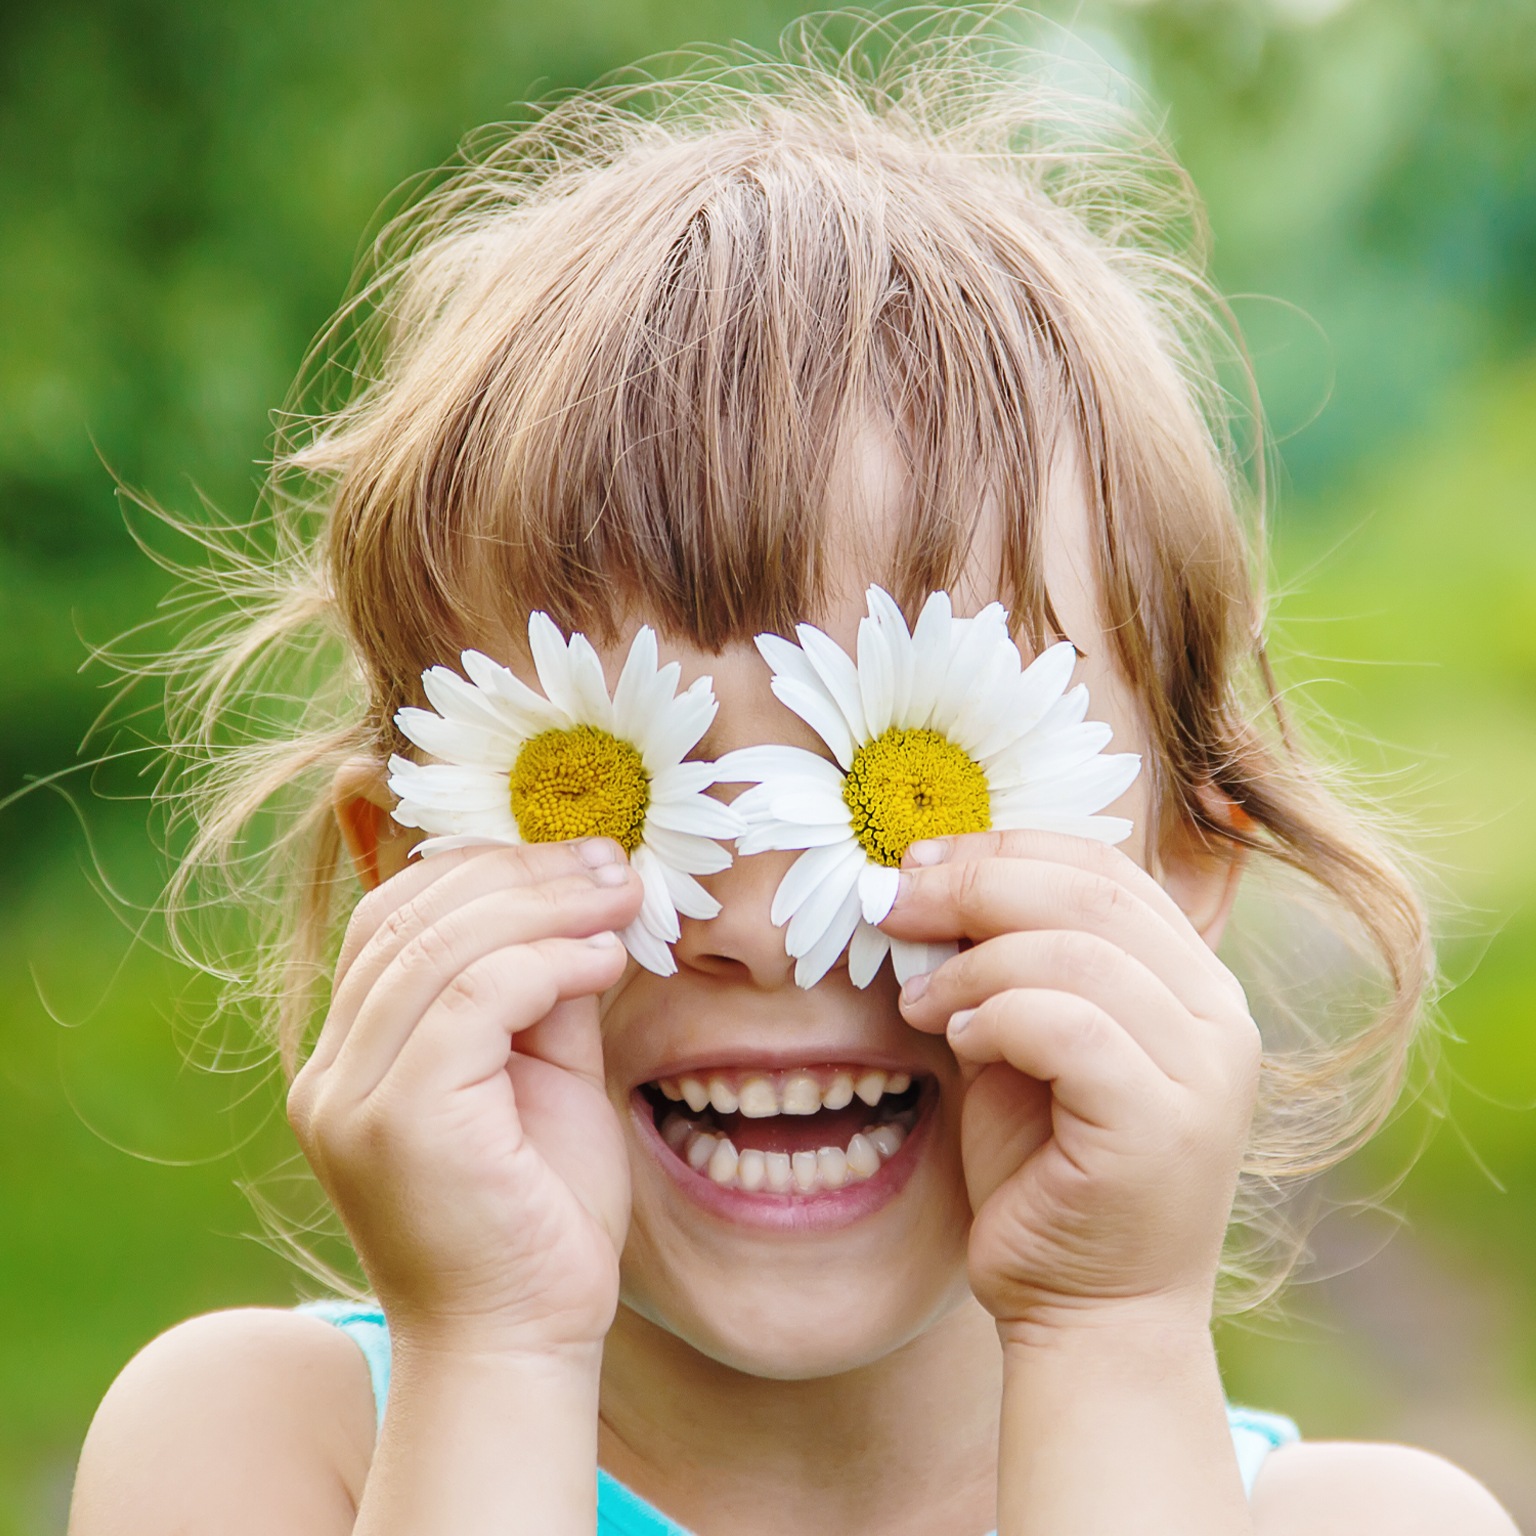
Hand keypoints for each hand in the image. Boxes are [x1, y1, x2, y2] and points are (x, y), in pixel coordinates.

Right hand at [286, 838, 642, 1356]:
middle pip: (409, 917)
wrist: (524, 1342)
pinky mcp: (400, 1121)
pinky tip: (606, 957)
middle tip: (610, 862)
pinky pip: (471, 998)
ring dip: (545, 905)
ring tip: (620, 896)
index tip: (577, 856)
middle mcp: (333, 1073)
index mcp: (353, 1057)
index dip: (483, 868)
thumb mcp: (543, 1074)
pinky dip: (547, 961)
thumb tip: (580, 898)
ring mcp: (354, 1098)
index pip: (392, 918)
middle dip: (522, 873)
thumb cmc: (541, 1214)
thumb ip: (541, 989)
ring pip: (440, 948)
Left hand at [884, 830, 1260, 1337]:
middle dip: (973, 884)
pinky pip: (1067, 1026)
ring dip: (972, 963)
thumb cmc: (1045, 1169)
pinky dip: (996, 1015)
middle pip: (1089, 893)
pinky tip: (959, 1039)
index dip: (1003, 847)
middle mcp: (1219, 1016)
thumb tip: (927, 875)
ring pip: (1074, 953)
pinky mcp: (1165, 1125)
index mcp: (1193, 979)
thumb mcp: (1024, 1039)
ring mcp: (1205, 1072)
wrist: (1088, 1311)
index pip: (1104, 865)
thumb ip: (1007, 960)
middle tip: (892, 903)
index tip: (918, 862)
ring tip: (919, 1001)